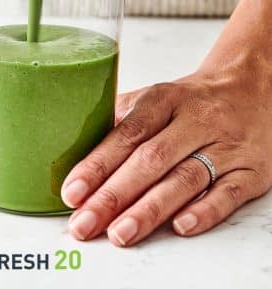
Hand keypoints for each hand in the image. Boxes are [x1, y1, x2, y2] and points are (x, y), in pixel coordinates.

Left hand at [61, 69, 271, 245]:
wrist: (248, 89)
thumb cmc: (188, 101)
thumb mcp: (152, 98)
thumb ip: (118, 121)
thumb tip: (74, 150)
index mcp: (164, 99)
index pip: (127, 133)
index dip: (98, 164)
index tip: (73, 192)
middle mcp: (195, 120)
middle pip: (151, 160)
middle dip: (114, 195)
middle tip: (85, 222)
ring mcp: (225, 145)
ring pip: (185, 179)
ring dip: (151, 210)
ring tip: (120, 233)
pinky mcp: (251, 170)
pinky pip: (229, 193)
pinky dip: (205, 211)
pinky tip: (179, 227)